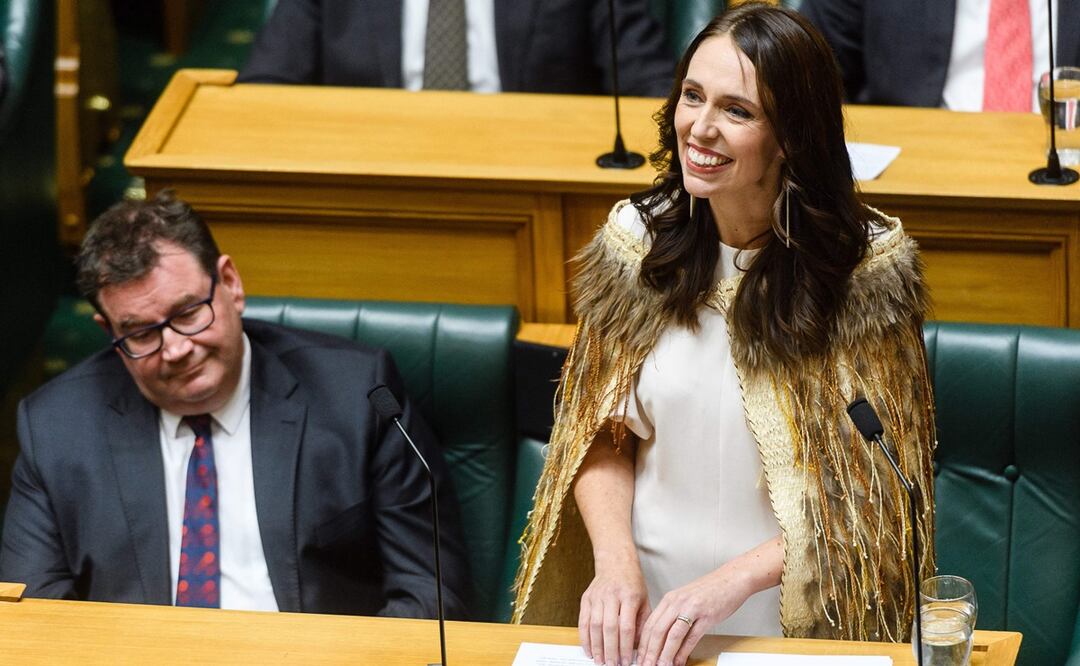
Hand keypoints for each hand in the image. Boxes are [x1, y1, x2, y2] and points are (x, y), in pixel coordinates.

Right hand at [578, 562, 649, 665]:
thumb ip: (642, 623)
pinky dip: (585, 638)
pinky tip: (589, 649)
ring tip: (600, 661)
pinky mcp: (586, 598)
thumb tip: (639, 647)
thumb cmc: (632, 583)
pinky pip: (583, 621)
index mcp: (629, 596)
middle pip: (609, 628)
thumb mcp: (644, 600)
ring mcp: (596, 596)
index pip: (626, 626)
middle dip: (610, 650)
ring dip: (596, 647)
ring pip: (594, 626)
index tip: (627, 661)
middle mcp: (611, 595)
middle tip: (612, 665)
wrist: (616, 562)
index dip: (626, 647)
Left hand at [635, 567, 751, 665]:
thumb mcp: (686, 599)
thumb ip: (674, 615)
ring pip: (672, 635)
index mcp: (670, 599)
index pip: (649, 624)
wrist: (732, 578)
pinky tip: (679, 661)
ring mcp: (692, 608)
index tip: (640, 656)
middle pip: (657, 630)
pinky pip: (691, 637)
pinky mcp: (707, 616)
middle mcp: (677, 602)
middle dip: (649, 652)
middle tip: (645, 665)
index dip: (642, 643)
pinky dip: (683, 652)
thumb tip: (663, 637)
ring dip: (664, 654)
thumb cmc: (711, 590)